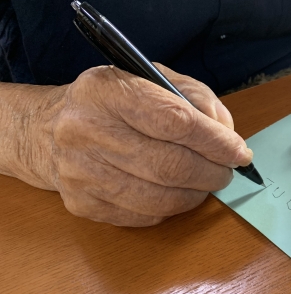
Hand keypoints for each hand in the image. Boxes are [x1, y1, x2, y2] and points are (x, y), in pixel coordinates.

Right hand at [33, 64, 251, 225]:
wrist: (46, 131)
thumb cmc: (110, 103)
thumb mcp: (150, 78)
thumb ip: (194, 97)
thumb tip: (226, 131)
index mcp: (106, 91)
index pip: (175, 121)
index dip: (216, 141)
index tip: (240, 152)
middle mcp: (86, 131)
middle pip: (171, 165)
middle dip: (212, 172)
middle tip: (227, 171)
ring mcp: (81, 172)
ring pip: (160, 196)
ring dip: (197, 193)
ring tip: (208, 182)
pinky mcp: (83, 204)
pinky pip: (144, 215)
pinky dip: (173, 207)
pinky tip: (178, 193)